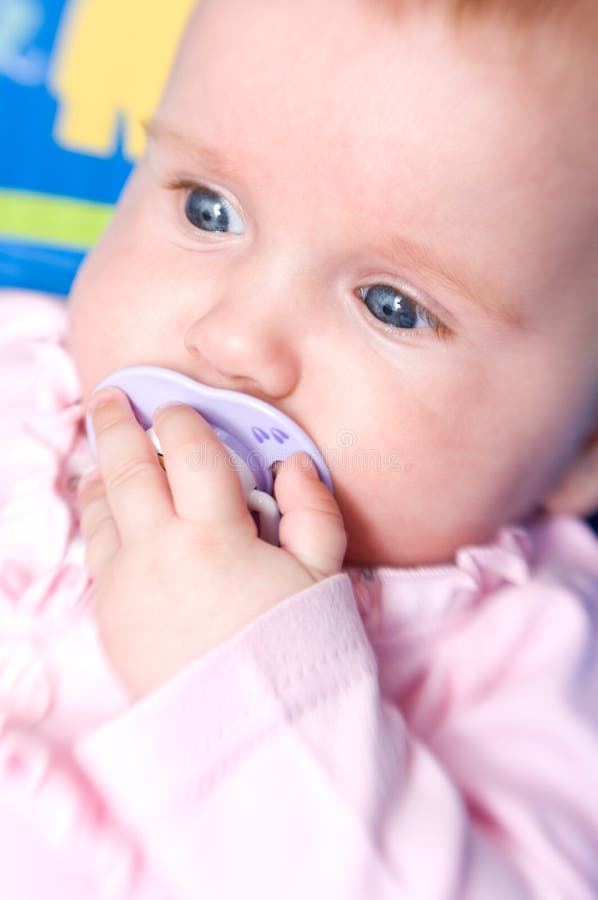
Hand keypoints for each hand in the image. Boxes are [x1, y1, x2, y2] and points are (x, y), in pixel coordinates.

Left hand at [78, 388, 346, 698]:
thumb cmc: (295, 649)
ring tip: (104, 452)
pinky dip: (97, 519)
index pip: (188, 452)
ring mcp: (125, 585)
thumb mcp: (323, 576)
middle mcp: (158, 551)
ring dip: (101, 471)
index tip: (178, 406)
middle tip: (111, 396)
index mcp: (213, 533)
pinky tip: (106, 511)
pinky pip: (95, 552)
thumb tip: (293, 464)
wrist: (253, 732)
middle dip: (119, 424)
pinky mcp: (111, 617)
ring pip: (100, 509)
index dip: (182, 420)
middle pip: (128, 468)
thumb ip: (311, 509)